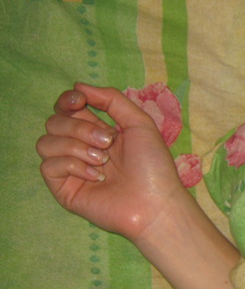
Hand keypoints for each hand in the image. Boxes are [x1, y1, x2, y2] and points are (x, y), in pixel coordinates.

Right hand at [37, 83, 187, 242]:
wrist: (155, 202)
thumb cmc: (153, 166)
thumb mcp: (139, 123)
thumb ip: (111, 100)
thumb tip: (78, 86)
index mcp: (98, 131)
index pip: (68, 108)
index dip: (68, 100)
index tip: (79, 101)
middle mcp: (81, 148)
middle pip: (55, 122)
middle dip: (80, 128)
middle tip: (108, 143)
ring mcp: (70, 169)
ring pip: (46, 142)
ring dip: (76, 146)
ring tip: (103, 161)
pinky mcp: (63, 188)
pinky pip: (48, 165)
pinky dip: (72, 165)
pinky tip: (95, 176)